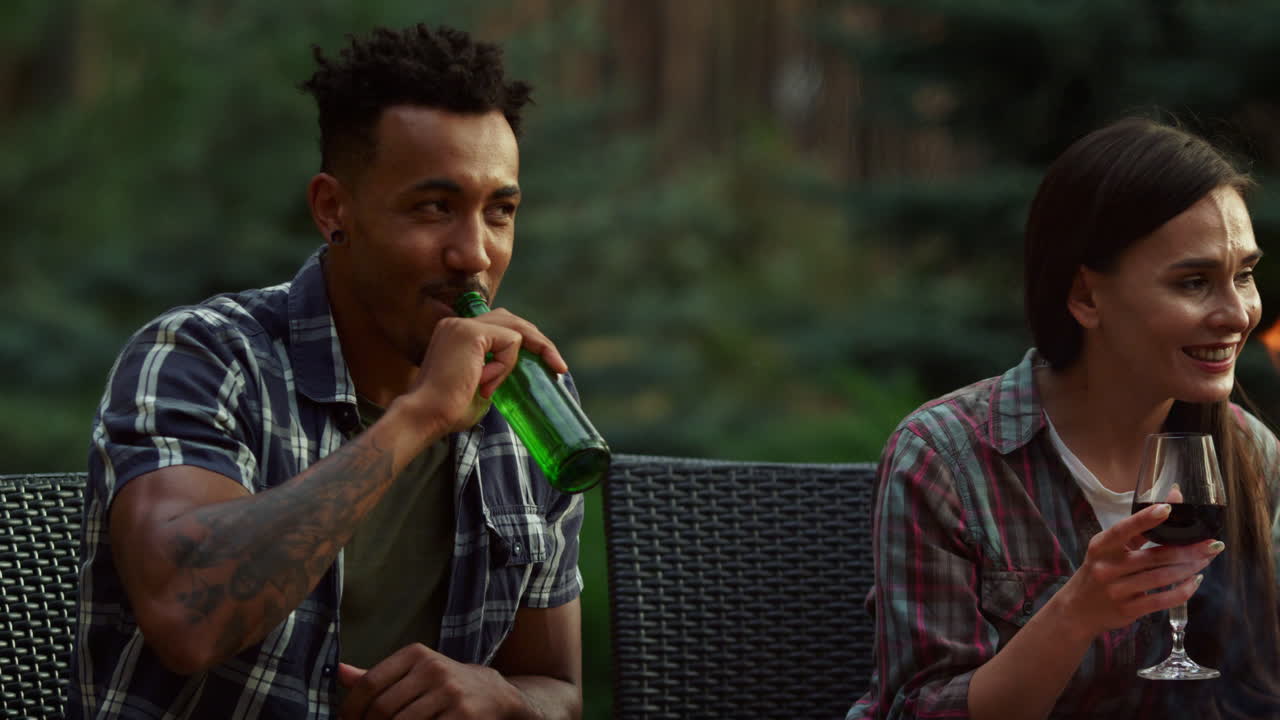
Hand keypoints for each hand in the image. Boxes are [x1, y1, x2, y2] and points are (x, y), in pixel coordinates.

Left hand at [337, 643, 527, 718]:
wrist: (494, 694)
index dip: (350, 709)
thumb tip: (338, 671)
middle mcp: (433, 668)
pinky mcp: (462, 715)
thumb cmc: (444, 685)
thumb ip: (377, 675)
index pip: (369, 683)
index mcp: (416, 654)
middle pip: (382, 708)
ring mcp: (449, 693)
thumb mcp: (414, 671)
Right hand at [404, 308, 567, 435]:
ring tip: (512, 381)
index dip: (527, 343)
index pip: (501, 326)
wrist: (426, 416)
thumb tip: (522, 376)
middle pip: (513, 320)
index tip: (549, 365)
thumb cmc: (449, 411)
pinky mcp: (471, 333)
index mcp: (458, 334)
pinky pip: (510, 342)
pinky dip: (507, 364)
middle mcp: (459, 324)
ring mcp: (464, 326)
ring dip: (525, 356)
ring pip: (516, 329)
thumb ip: (497, 374)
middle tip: (559, 367)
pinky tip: (486, 382)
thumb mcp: (481, 387)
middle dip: (540, 342)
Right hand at [1053, 502, 1222, 638]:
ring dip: (1191, 568)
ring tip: (1207, 559)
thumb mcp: (1110, 548)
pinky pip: (1163, 600)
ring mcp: (1117, 591)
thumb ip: (1140, 526)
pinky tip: (1195, 580)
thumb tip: (1173, 497)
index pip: (1123, 530)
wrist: (1078, 609)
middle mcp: (1107, 568)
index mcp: (1101, 547)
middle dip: (1189, 549)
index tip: (1168, 508)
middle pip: (1155, 557)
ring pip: (1163, 577)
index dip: (1145, 519)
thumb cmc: (1100, 570)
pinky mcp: (1128, 610)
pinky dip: (1184, 590)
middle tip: (1213, 543)